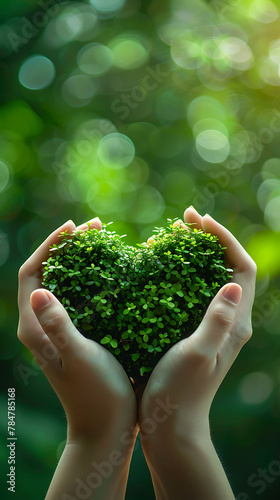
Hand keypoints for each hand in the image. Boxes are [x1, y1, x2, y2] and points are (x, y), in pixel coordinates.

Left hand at [18, 218, 137, 498]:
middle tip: (94, 227)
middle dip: (66, 245)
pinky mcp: (75, 334)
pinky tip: (113, 273)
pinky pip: (78, 296)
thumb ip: (58, 325)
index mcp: (34, 327)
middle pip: (46, 272)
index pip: (32, 272)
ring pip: (63, 281)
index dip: (50, 245)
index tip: (75, 227)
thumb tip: (38, 290)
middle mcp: (40, 325)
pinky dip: (91, 278)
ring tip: (103, 241)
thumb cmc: (97, 395)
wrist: (106, 428)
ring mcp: (57, 329)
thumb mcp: (79, 357)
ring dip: (80, 259)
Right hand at [138, 207, 256, 498]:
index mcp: (236, 323)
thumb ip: (217, 320)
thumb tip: (233, 282)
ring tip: (171, 238)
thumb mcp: (198, 353)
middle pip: (228, 267)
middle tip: (184, 221)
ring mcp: (211, 326)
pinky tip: (158, 270)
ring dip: (195, 254)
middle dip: (210, 239)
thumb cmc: (180, 393)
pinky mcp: (193, 331)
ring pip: (209, 277)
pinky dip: (179, 274)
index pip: (242, 267)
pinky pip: (192, 292)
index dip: (225, 239)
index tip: (199, 221)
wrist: (168, 426)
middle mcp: (229, 321)